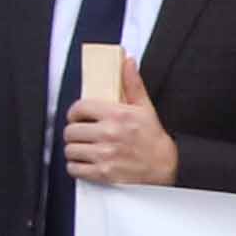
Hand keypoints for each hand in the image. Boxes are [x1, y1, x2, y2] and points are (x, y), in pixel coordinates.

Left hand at [61, 59, 177, 186]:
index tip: (78, 117)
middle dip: (74, 133)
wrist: (165, 168)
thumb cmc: (153, 140)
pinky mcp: (103, 173)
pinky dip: (77, 166)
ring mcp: (105, 154)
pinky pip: (75, 168)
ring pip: (71, 149)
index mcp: (118, 115)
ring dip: (74, 150)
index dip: (75, 113)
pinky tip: (86, 162)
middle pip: (71, 131)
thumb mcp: (145, 108)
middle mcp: (109, 134)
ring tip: (84, 149)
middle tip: (82, 134)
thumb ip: (132, 84)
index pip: (80, 108)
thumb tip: (127, 62)